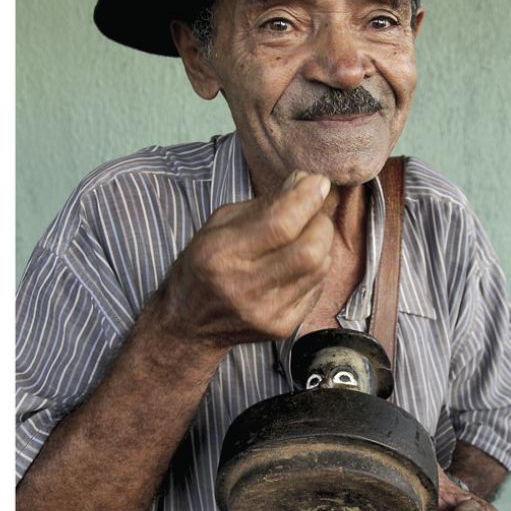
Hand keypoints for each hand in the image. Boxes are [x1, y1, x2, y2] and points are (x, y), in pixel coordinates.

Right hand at [162, 171, 333, 346]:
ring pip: (319, 268)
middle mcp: (242, 287)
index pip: (280, 224)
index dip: (306, 199)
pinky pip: (317, 288)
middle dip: (320, 223)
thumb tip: (305, 182)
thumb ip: (263, 204)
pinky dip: (315, 270)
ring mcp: (265, 312)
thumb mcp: (220, 226)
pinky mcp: (281, 328)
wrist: (188, 323)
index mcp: (220, 254)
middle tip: (313, 215)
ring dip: (321, 245)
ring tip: (305, 237)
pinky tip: (297, 265)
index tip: (318, 182)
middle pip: (309, 250)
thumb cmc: (204, 265)